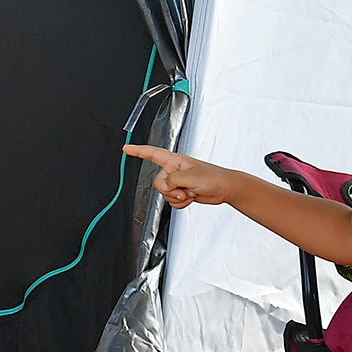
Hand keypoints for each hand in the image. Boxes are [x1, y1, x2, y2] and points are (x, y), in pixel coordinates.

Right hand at [121, 144, 242, 209]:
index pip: (152, 153)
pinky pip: (172, 201)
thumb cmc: (214, 177)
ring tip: (191, 192)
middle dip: (170, 190)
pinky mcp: (182, 192)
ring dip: (178, 197)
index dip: (138, 151)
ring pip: (165, 194)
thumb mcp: (190, 177)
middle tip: (184, 189)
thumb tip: (165, 185)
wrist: (225, 189)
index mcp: (175, 161)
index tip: (126, 148)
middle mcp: (175, 171)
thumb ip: (173, 180)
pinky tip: (191, 198)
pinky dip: (181, 203)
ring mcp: (178, 182)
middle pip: (158, 182)